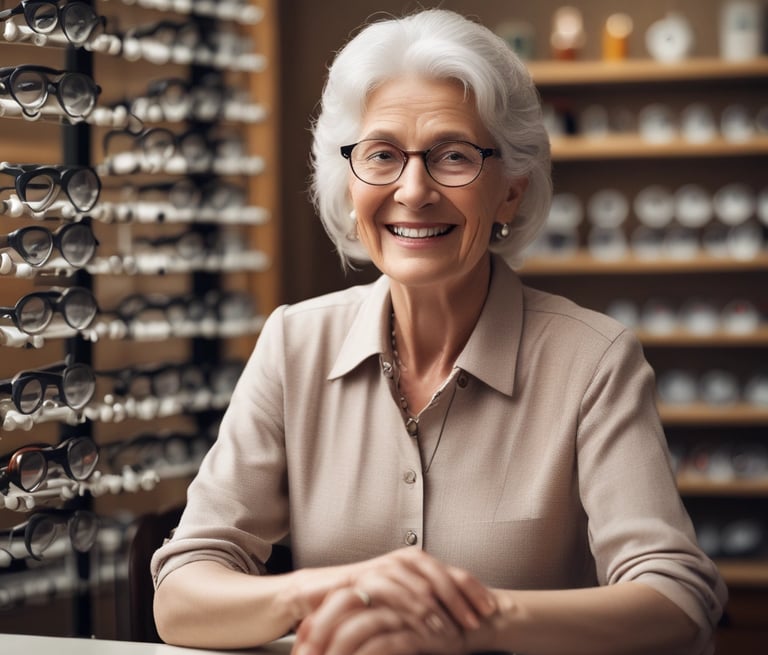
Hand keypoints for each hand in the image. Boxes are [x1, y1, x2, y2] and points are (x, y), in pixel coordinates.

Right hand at [293, 548, 497, 654]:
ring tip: (453, 629)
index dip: (475, 590)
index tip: (491, 610)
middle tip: (477, 621)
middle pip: (444, 574)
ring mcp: (387, 566)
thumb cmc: (366, 602)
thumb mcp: (404, 602)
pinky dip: (413, 607)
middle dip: (463, 599)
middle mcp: (405, 560)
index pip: (456, 573)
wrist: (321, 595)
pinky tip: (423, 623)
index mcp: (419, 563)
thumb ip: (429, 603)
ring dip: (441, 607)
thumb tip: (465, 617)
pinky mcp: (368, 577)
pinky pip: (397, 590)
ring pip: (422, 583)